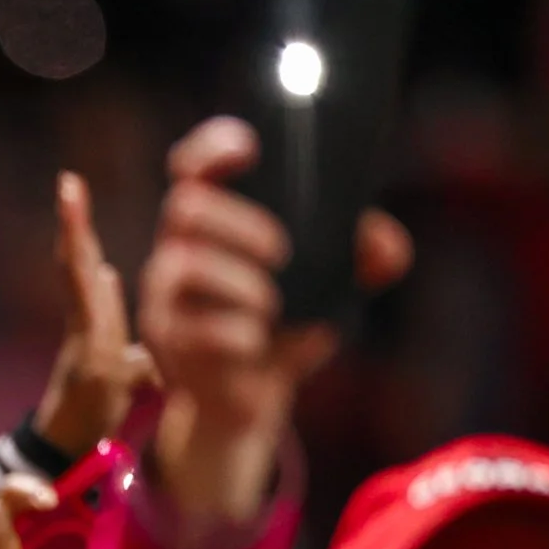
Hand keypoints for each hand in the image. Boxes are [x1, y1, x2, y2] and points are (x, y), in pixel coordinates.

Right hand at [32, 171, 159, 458]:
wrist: (78, 445)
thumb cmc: (102, 408)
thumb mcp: (129, 371)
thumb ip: (136, 348)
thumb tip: (144, 333)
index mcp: (95, 319)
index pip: (88, 267)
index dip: (82, 234)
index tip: (75, 196)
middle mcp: (84, 319)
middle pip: (77, 261)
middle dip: (73, 222)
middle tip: (68, 183)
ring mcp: (83, 333)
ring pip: (75, 275)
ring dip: (72, 237)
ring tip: (68, 198)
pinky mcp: (88, 352)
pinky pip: (86, 308)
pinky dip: (85, 279)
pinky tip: (95, 257)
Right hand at [140, 117, 410, 522]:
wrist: (251, 401)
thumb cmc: (285, 329)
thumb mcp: (333, 286)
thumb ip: (363, 255)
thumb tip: (383, 242)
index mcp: (211, 223)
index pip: (192, 165)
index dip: (213, 147)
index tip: (250, 148)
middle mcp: (177, 251)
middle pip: (184, 207)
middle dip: (238, 223)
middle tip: (281, 250)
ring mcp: (165, 297)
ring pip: (184, 267)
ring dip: (239, 282)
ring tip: (272, 305)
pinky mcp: (166, 343)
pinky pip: (196, 328)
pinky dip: (235, 333)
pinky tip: (255, 344)